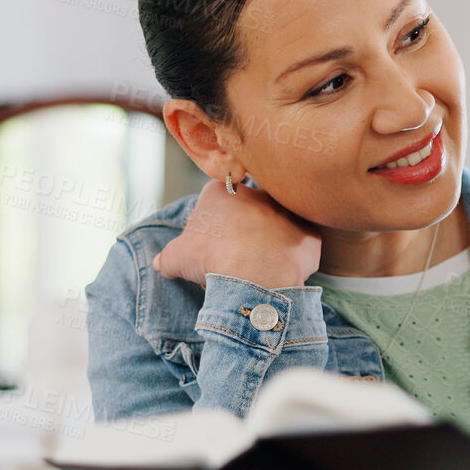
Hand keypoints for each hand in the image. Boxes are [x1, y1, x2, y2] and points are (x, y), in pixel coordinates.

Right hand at [152, 179, 322, 288]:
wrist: (253, 276)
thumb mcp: (176, 258)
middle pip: (249, 212)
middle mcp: (258, 194)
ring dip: (270, 244)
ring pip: (277, 227)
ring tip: (260, 270)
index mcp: (222, 192)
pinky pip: (301, 246)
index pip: (217, 202)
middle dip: (243, 233)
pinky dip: (294, 259)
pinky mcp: (309, 234)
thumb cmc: (211, 259)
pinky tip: (283, 274)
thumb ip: (166, 257)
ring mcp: (287, 212)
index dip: (213, 227)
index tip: (212, 247)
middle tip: (236, 260)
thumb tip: (160, 263)